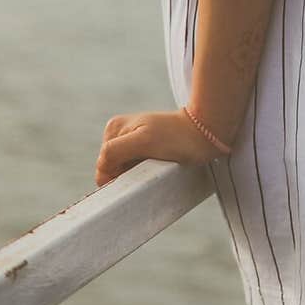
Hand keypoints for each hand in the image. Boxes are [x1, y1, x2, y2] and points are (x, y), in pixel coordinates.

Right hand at [95, 109, 220, 186]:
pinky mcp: (145, 151)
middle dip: (128, 175)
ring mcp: (132, 143)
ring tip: (157, 164)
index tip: (141, 170)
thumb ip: (115, 151)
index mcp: (113, 128)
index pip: (103, 167)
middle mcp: (119, 134)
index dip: (118, 176)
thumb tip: (100, 169)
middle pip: (112, 170)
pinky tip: (159, 166)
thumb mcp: (142, 141)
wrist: (204, 133)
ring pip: (124, 172)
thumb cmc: (176, 137)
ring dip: (138, 175)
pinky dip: (144, 174)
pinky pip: (136, 171)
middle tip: (151, 166)